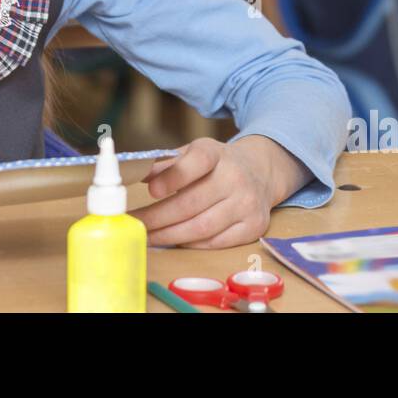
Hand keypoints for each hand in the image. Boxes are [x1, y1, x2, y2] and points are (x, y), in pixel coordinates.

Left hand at [131, 136, 311, 248]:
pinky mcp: (254, 226)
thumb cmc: (217, 164)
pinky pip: (215, 242)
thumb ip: (166, 164)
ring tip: (149, 236)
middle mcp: (236, 177)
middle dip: (158, 218)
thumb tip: (136, 174)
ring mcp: (247, 203)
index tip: (151, 191)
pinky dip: (191, 244)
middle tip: (135, 224)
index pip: (197, 162)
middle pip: (192, 203)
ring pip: (201, 228)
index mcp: (217, 153)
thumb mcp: (193, 153)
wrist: (261, 172)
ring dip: (170, 236)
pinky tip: (174, 240)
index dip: (173, 177)